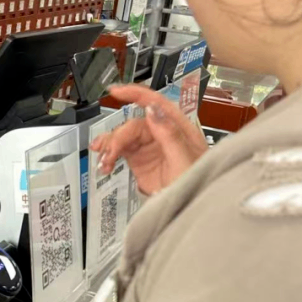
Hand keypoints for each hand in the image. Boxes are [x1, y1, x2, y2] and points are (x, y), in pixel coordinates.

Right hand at [89, 84, 207, 194]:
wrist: (192, 210)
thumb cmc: (197, 185)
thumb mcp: (185, 161)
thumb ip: (169, 135)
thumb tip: (151, 110)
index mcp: (179, 128)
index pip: (155, 103)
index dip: (135, 94)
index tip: (114, 91)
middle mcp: (163, 134)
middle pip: (133, 125)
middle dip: (118, 137)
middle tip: (109, 153)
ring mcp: (150, 147)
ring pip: (123, 137)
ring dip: (110, 146)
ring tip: (104, 161)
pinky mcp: (140, 161)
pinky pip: (120, 152)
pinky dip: (109, 157)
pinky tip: (105, 165)